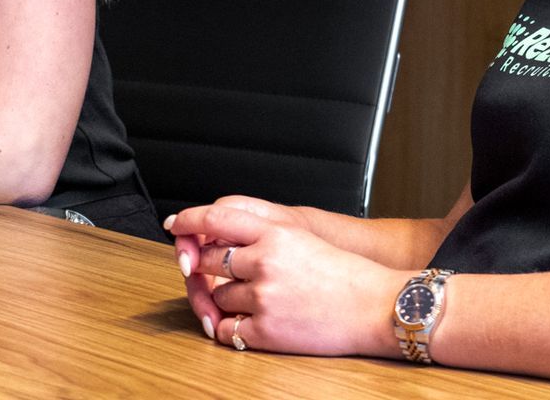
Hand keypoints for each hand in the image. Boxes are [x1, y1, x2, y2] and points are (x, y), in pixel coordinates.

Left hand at [168, 202, 405, 357]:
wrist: (375, 306)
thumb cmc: (344, 274)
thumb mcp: (302, 236)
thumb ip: (261, 233)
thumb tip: (217, 237)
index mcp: (276, 232)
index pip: (215, 218)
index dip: (188, 221)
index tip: (175, 225)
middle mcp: (265, 261)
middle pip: (208, 261)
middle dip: (204, 268)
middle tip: (208, 272)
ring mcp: (264, 297)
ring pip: (217, 296)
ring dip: (223, 299)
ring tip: (248, 299)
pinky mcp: (266, 330)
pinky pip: (224, 330)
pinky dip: (225, 327)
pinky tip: (240, 321)